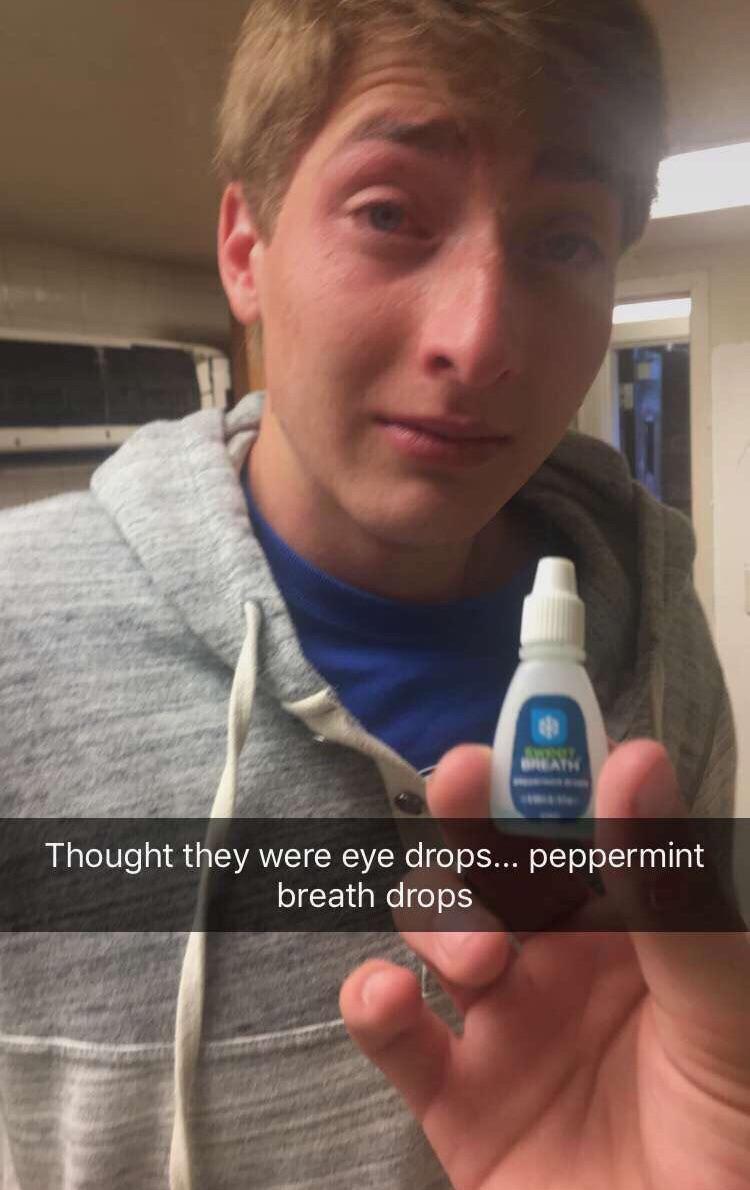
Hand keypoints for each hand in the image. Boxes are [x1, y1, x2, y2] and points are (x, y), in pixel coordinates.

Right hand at [339, 741, 749, 1189]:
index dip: (554, 769)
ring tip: (480, 959)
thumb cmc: (737, 1142)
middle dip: (473, 812)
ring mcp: (505, 1027)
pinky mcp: (455, 1100)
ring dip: (439, 915)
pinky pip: (395, 1038)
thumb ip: (675, 897)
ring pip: (438, 926)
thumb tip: (637, 758)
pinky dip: (374, 1002)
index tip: (529, 721)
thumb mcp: (726, 1013)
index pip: (585, 824)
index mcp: (637, 928)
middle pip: (498, 860)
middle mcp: (564, 962)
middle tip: (463, 778)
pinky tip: (389, 997)